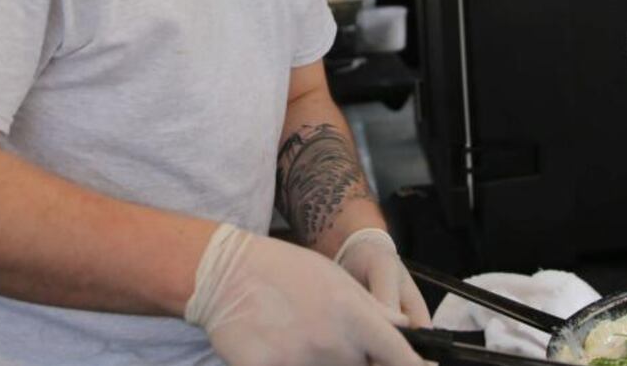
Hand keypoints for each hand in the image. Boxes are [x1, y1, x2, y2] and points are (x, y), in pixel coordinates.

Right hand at [185, 223, 422, 365]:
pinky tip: (278, 346)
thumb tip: (401, 326)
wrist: (225, 274)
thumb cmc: (281, 269)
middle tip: (327, 335)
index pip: (399, 355)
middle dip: (354, 359)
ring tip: (299, 335)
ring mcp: (301, 363)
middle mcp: (333, 344)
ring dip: (321, 361)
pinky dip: (291, 362)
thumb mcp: (333, 277)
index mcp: (353, 316)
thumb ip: (371, 307)